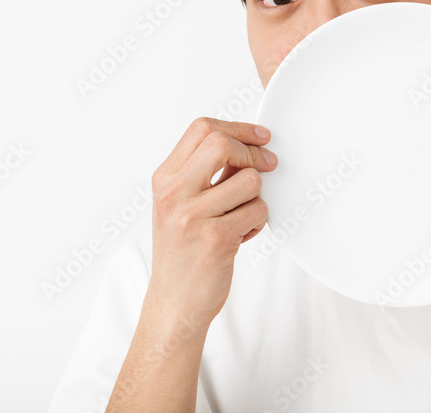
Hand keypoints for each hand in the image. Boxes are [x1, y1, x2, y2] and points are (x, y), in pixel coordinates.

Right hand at [146, 117, 277, 332]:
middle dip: (252, 153)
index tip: (260, 137)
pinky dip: (258, 221)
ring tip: (243, 215)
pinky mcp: (216, 239)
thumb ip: (204, 173)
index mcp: (164, 179)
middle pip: (221, 144)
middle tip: (267, 165)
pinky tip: (242, 235)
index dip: (238, 128)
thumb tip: (247, 145)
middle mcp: (174, 194)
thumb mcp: (179, 204)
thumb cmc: (183, 251)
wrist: (174, 303)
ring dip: (257, 196)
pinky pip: (257, 210)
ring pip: (249, 180)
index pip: (202, 129)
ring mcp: (192, 216)